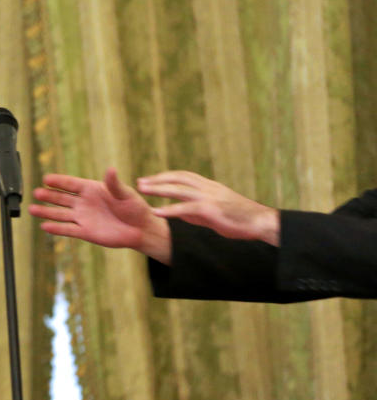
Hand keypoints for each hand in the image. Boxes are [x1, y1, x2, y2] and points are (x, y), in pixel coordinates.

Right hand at [28, 168, 172, 263]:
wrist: (140, 229)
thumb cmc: (135, 208)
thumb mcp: (126, 194)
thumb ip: (114, 184)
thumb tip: (110, 170)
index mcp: (92, 189)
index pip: (71, 184)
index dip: (59, 181)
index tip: (46, 178)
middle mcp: (84, 203)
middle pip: (62, 198)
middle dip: (49, 195)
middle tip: (36, 192)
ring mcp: (83, 217)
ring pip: (61, 214)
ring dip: (47, 212)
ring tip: (32, 209)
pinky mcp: (85, 232)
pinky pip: (68, 230)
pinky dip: (57, 229)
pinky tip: (45, 226)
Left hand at [137, 170, 279, 245]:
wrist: (260, 222)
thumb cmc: (239, 219)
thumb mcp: (213, 212)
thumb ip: (195, 211)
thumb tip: (179, 213)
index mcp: (209, 186)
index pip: (183, 176)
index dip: (166, 176)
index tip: (150, 179)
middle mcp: (208, 187)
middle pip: (178, 178)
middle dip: (157, 179)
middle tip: (139, 182)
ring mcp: (209, 197)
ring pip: (179, 189)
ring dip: (158, 189)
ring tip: (142, 190)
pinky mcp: (211, 210)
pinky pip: (186, 208)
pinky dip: (169, 209)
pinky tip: (156, 212)